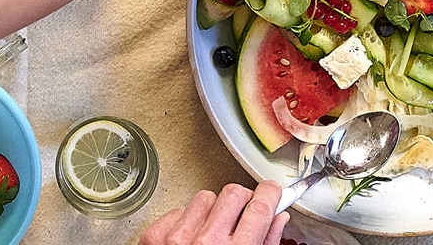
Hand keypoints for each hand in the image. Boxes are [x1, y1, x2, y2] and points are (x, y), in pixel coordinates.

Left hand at [140, 181, 288, 244]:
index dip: (270, 193)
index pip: (260, 206)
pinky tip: (191, 237)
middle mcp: (206, 243)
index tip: (272, 192)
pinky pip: (178, 210)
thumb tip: (277, 219)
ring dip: (213, 210)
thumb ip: (265, 242)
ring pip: (205, 197)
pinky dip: (187, 220)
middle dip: (243, 201)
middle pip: (234, 194)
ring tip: (212, 230)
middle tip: (242, 214)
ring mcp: (178, 238)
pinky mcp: (155, 237)